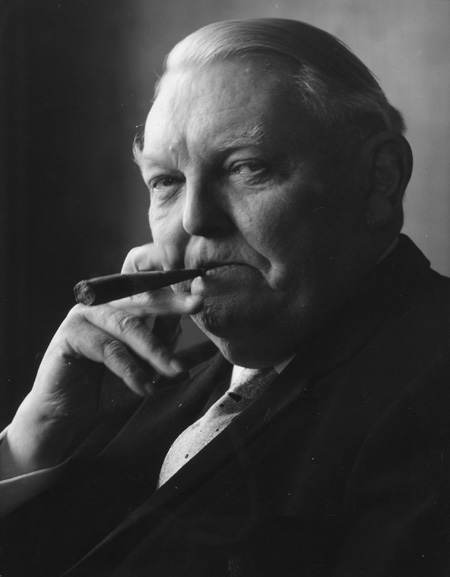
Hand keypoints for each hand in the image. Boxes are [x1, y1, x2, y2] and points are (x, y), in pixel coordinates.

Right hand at [1, 244, 202, 476]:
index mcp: (125, 306)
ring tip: (174, 370)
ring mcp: (86, 314)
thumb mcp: (148, 369)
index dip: (178, 291)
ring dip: (155, 350)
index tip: (203, 292)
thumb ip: (172, 354)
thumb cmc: (107, 386)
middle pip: (144, 300)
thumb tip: (211, 348)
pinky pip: (108, 349)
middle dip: (173, 303)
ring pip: (128, 326)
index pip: (154, 293)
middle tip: (197, 304)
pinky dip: (129, 369)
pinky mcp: (71, 333)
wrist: (69, 412)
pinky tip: (144, 387)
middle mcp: (106, 304)